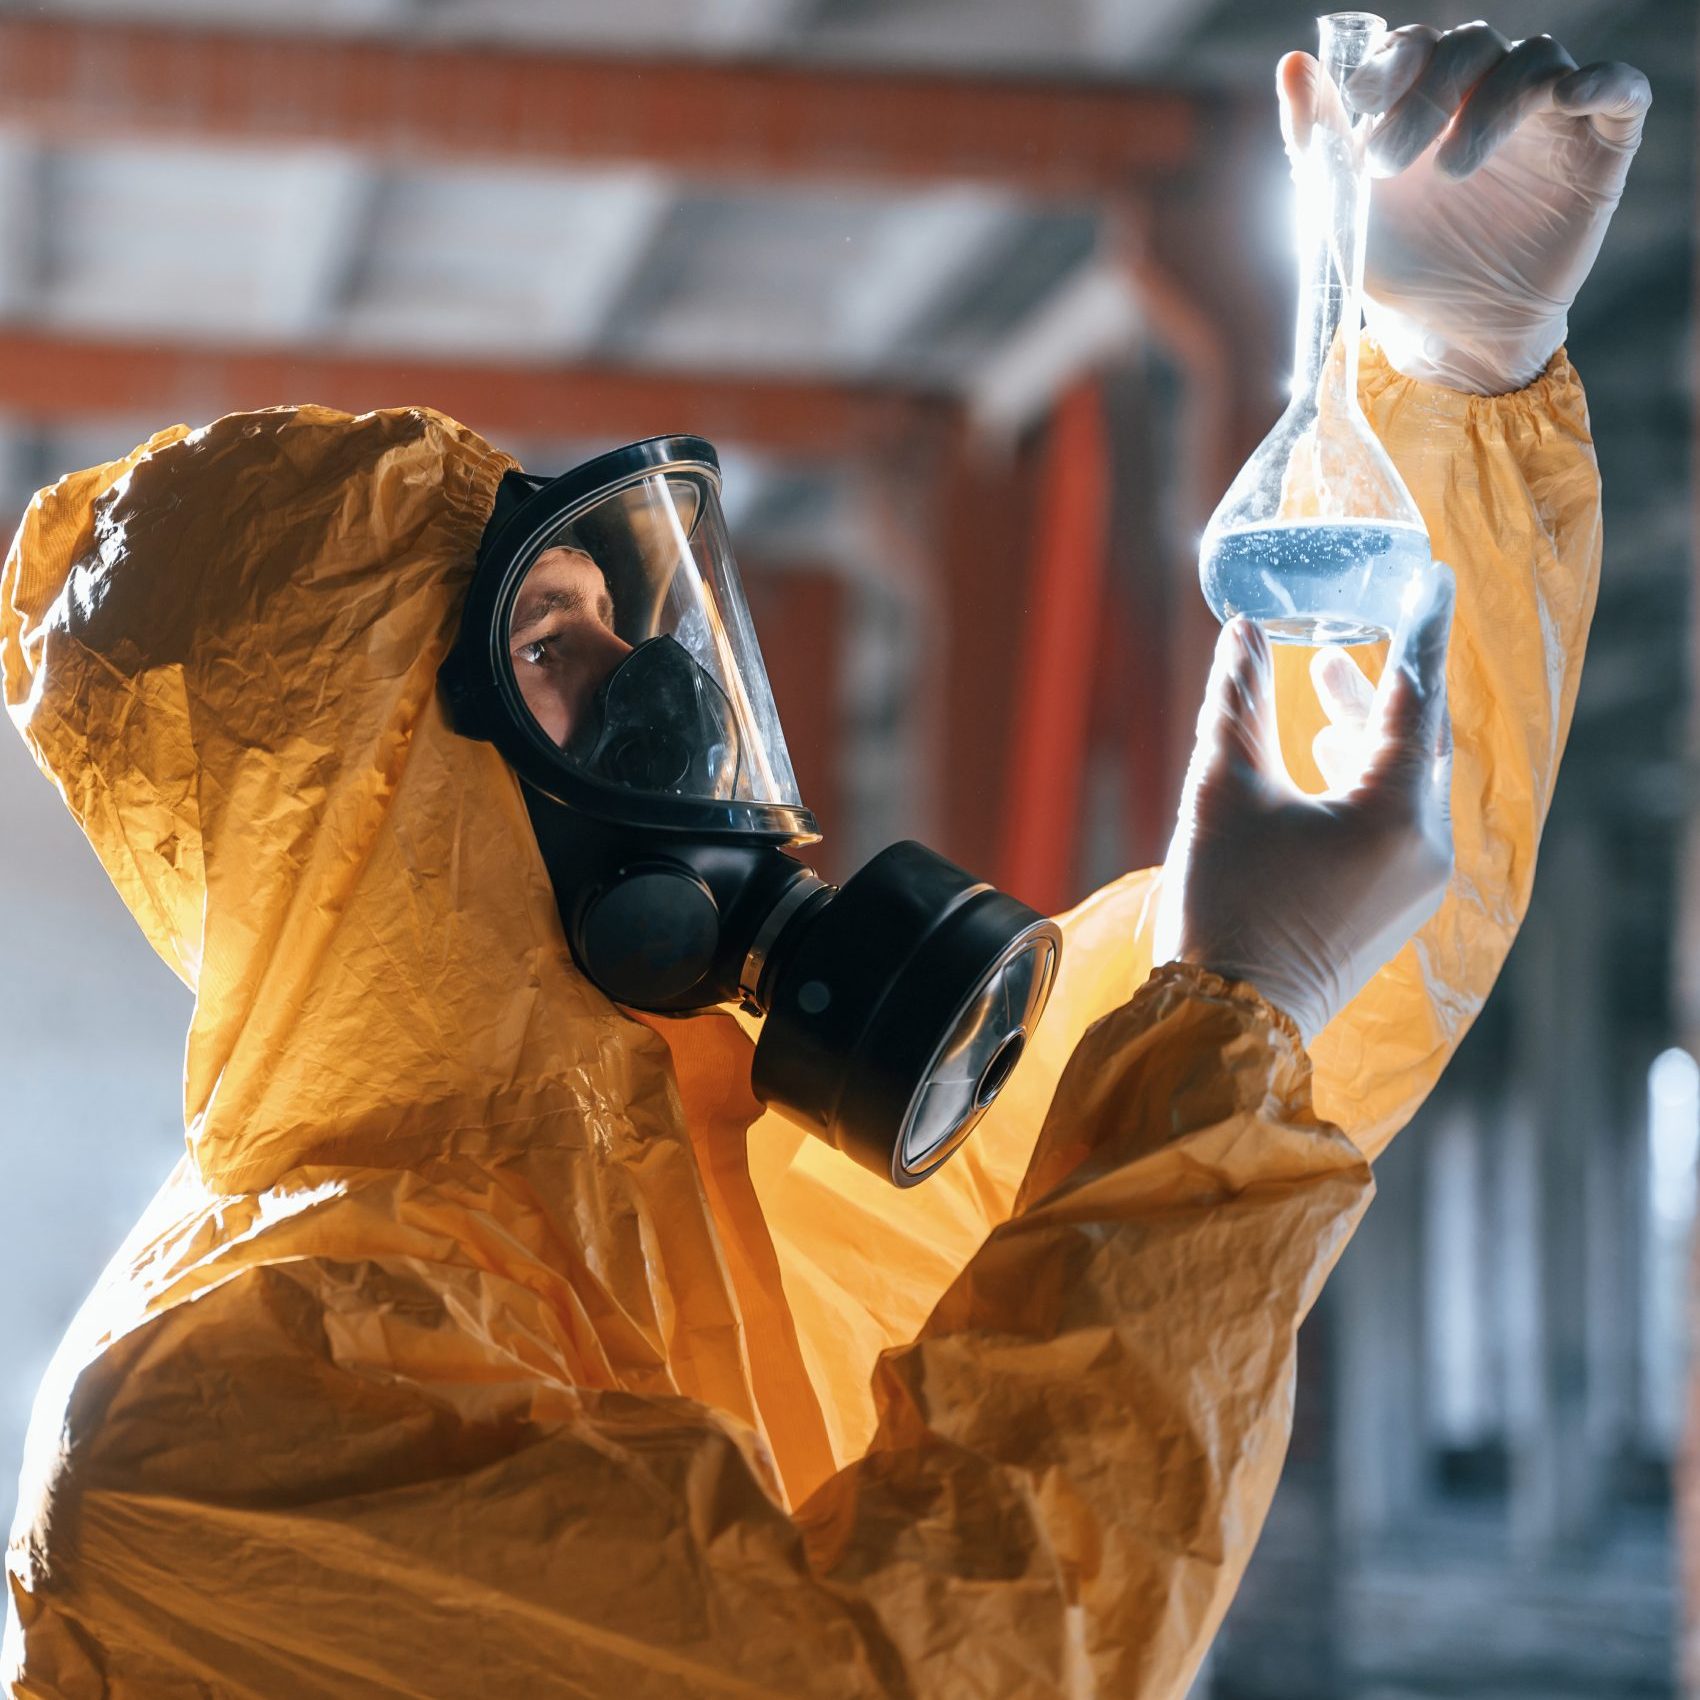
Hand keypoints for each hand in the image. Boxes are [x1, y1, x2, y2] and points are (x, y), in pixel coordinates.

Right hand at [1154, 571, 1454, 1043]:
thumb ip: (1240, 702)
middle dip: (1375, 693)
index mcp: (1395, 814)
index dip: (1417, 631)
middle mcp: (1425, 848)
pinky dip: (1364, 787)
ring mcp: (1416, 885)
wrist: (1225, 1020)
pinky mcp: (1394, 909)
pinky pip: (1397, 826)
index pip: (1416, 697)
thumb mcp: (1224, 791)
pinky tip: (1321, 774)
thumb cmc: (1225, 903)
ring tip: (1320, 705)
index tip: (1428, 579)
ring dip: (1365, 741)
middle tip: (1333, 650)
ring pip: (1406, 787)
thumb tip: (1244, 632)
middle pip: (1416, 745)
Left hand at [1278, 25, 1649, 393]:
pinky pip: (1621, 91)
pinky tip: (1570, 96)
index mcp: (1426, 99)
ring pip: (1534, 62)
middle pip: (1469, 47)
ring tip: (1451, 171)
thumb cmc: (1397, 266)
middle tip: (1387, 163)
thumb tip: (1291, 64)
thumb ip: (1316, 139)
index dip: (1391, 60)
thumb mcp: (1343, 210)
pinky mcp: (1601, 148)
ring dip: (1490, 105)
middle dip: (1426, 94)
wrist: (1450, 335)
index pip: (1415, 46)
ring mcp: (1548, 116)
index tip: (1363, 98)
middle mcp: (1488, 93)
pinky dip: (1602, 82)